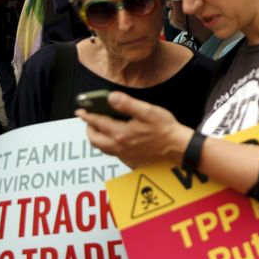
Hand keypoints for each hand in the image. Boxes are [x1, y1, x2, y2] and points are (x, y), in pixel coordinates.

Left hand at [75, 91, 191, 168]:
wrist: (178, 148)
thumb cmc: (166, 129)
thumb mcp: (148, 112)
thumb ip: (128, 104)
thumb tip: (111, 97)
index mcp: (121, 133)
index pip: (97, 123)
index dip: (87, 115)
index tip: (80, 110)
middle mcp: (119, 146)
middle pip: (95, 139)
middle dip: (89, 128)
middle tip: (89, 120)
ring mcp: (124, 155)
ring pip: (102, 148)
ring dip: (96, 138)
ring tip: (98, 130)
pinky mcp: (131, 161)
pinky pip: (113, 154)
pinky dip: (108, 146)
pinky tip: (115, 140)